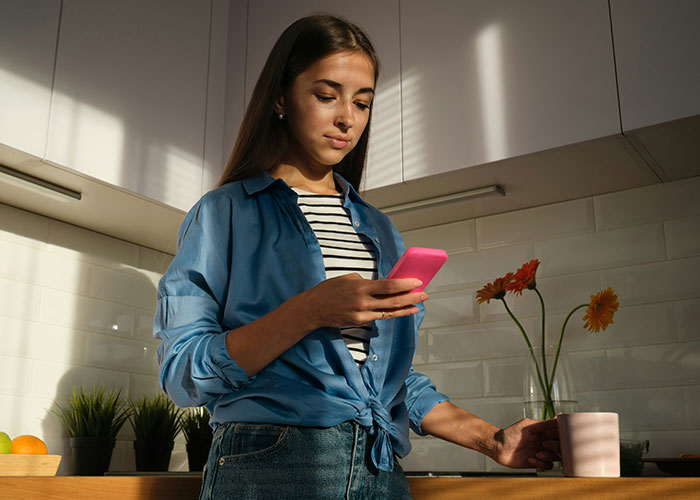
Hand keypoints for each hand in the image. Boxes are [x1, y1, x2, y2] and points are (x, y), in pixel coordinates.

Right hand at [304, 273, 427, 328]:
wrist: (314, 308)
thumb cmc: (330, 290)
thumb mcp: (349, 278)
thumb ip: (367, 282)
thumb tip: (383, 285)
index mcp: (361, 287)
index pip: (388, 286)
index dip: (405, 285)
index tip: (417, 282)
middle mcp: (363, 302)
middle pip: (393, 301)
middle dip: (411, 298)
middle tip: (424, 294)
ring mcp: (362, 314)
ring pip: (389, 312)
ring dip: (405, 308)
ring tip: (418, 305)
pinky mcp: (360, 321)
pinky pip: (379, 317)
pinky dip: (392, 314)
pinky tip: (402, 311)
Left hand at [491, 418, 559, 468]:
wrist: (498, 447)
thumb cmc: (510, 434)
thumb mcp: (526, 426)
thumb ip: (542, 424)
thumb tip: (557, 419)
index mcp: (543, 431)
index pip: (559, 433)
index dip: (558, 435)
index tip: (550, 435)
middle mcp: (544, 442)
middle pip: (561, 446)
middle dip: (555, 447)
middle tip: (544, 445)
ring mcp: (542, 452)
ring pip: (557, 457)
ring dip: (549, 456)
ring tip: (537, 454)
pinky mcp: (538, 462)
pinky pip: (548, 466)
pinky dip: (542, 464)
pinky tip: (531, 459)